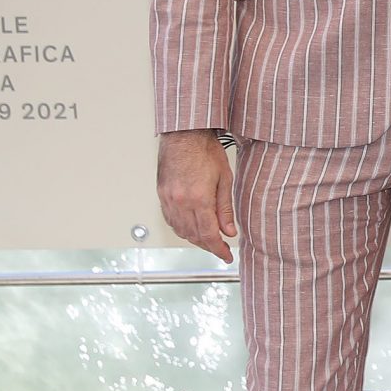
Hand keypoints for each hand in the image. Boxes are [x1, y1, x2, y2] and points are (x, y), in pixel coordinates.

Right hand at [157, 130, 236, 261]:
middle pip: (194, 236)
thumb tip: (229, 231)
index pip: (209, 235)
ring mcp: (168, 199)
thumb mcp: (224, 180)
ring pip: (180, 230)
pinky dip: (181, 228)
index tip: (226, 256)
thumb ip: (225, 209)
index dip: (218, 249)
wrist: (184, 133)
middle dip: (208, 246)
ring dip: (194, 239)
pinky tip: (190, 228)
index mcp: (198, 199)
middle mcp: (180, 202)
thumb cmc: (205, 151)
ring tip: (208, 240)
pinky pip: (170, 220)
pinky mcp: (162, 194)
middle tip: (221, 249)